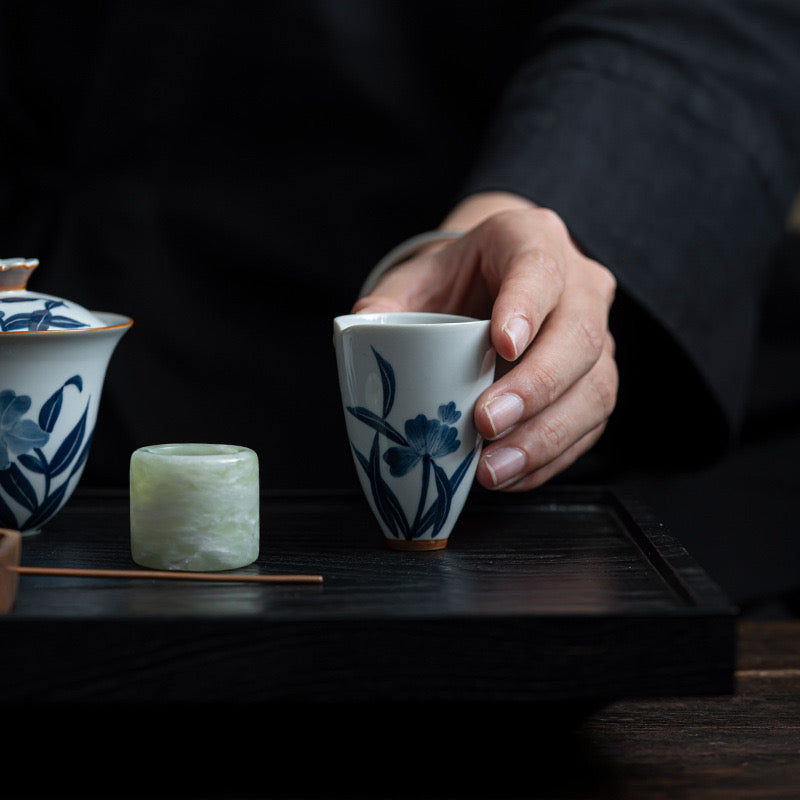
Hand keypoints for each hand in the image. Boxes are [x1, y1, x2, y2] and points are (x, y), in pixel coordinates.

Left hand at [352, 192, 617, 490]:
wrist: (490, 287)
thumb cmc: (453, 284)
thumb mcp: (415, 280)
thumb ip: (384, 306)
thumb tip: (354, 339)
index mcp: (530, 240)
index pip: (539, 268)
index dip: (525, 307)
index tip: (501, 345)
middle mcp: (578, 284)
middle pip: (579, 335)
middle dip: (534, 388)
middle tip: (486, 423)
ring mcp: (597, 334)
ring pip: (595, 388)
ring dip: (545, 437)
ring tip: (494, 469)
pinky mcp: (596, 380)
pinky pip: (589, 424)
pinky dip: (550, 458)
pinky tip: (511, 474)